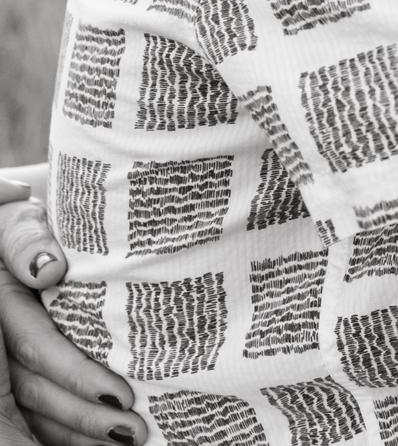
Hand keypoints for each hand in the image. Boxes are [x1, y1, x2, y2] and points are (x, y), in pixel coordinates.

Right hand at [0, 199, 145, 445]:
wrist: (15, 238)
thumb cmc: (21, 226)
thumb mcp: (15, 223)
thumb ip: (25, 240)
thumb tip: (48, 269)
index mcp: (4, 305)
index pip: (39, 349)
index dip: (78, 376)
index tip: (121, 394)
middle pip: (38, 391)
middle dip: (86, 417)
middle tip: (135, 430)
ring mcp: (3, 364)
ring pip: (35, 411)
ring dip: (80, 433)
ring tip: (129, 440)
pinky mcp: (12, 377)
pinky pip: (33, 414)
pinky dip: (65, 434)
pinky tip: (101, 444)